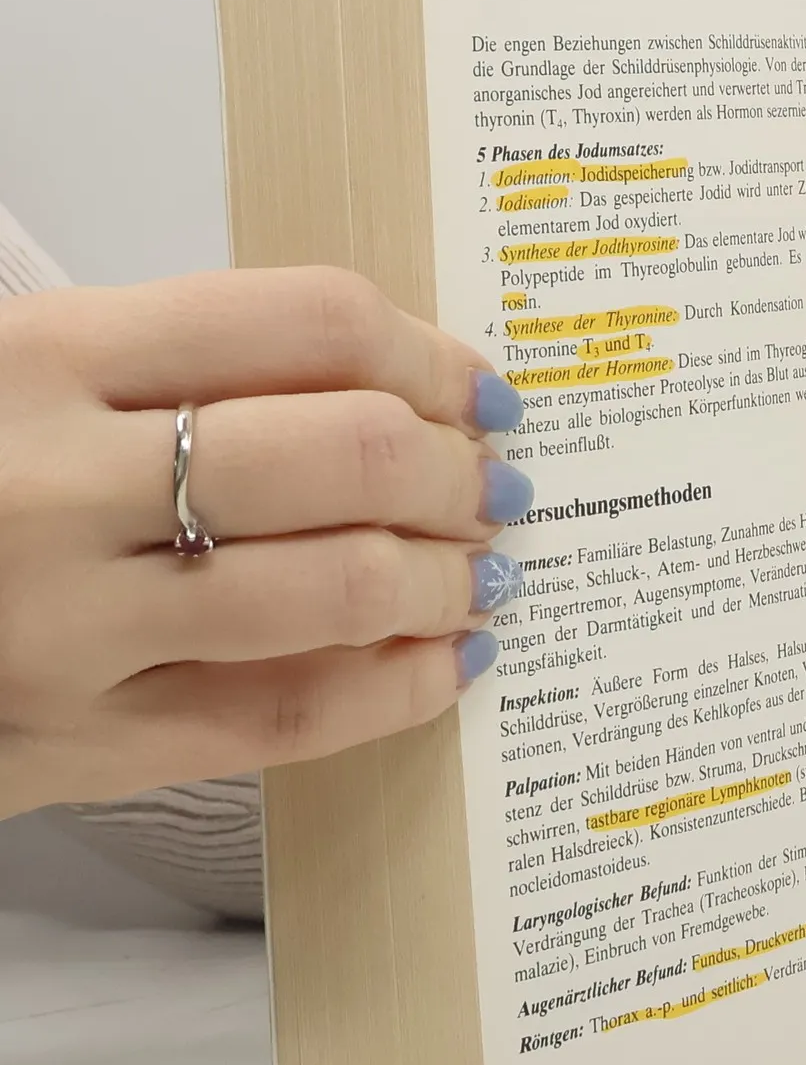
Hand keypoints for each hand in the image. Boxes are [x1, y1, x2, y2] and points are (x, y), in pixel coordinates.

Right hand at [0, 267, 531, 816]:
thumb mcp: (21, 377)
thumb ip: (174, 367)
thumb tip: (396, 385)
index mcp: (43, 356)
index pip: (305, 322)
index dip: (431, 354)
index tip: (483, 389)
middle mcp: (56, 482)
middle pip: (345, 453)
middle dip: (457, 473)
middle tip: (499, 487)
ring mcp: (66, 625)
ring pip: (333, 590)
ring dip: (447, 580)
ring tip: (487, 575)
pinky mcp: (78, 743)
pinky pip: (281, 719)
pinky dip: (394, 692)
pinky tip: (449, 666)